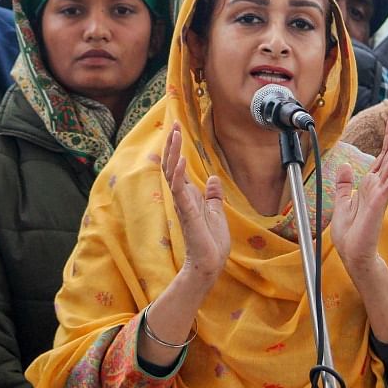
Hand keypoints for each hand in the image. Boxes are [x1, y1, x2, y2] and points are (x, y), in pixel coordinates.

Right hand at [163, 122, 229, 281]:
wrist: (210, 262)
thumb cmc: (211, 241)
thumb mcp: (216, 212)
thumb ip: (213, 195)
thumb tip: (213, 179)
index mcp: (188, 195)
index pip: (178, 166)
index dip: (177, 148)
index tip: (177, 129)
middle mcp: (182, 197)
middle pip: (171, 165)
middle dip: (172, 144)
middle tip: (174, 124)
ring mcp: (182, 204)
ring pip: (172, 173)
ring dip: (174, 153)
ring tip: (176, 135)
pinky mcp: (186, 212)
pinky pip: (179, 190)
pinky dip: (179, 174)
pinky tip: (183, 160)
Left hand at [331, 106, 387, 277]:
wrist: (352, 253)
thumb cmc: (350, 233)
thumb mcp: (341, 202)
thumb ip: (344, 184)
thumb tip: (346, 166)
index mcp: (369, 185)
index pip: (380, 157)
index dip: (386, 138)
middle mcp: (378, 186)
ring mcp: (381, 193)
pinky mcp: (380, 201)